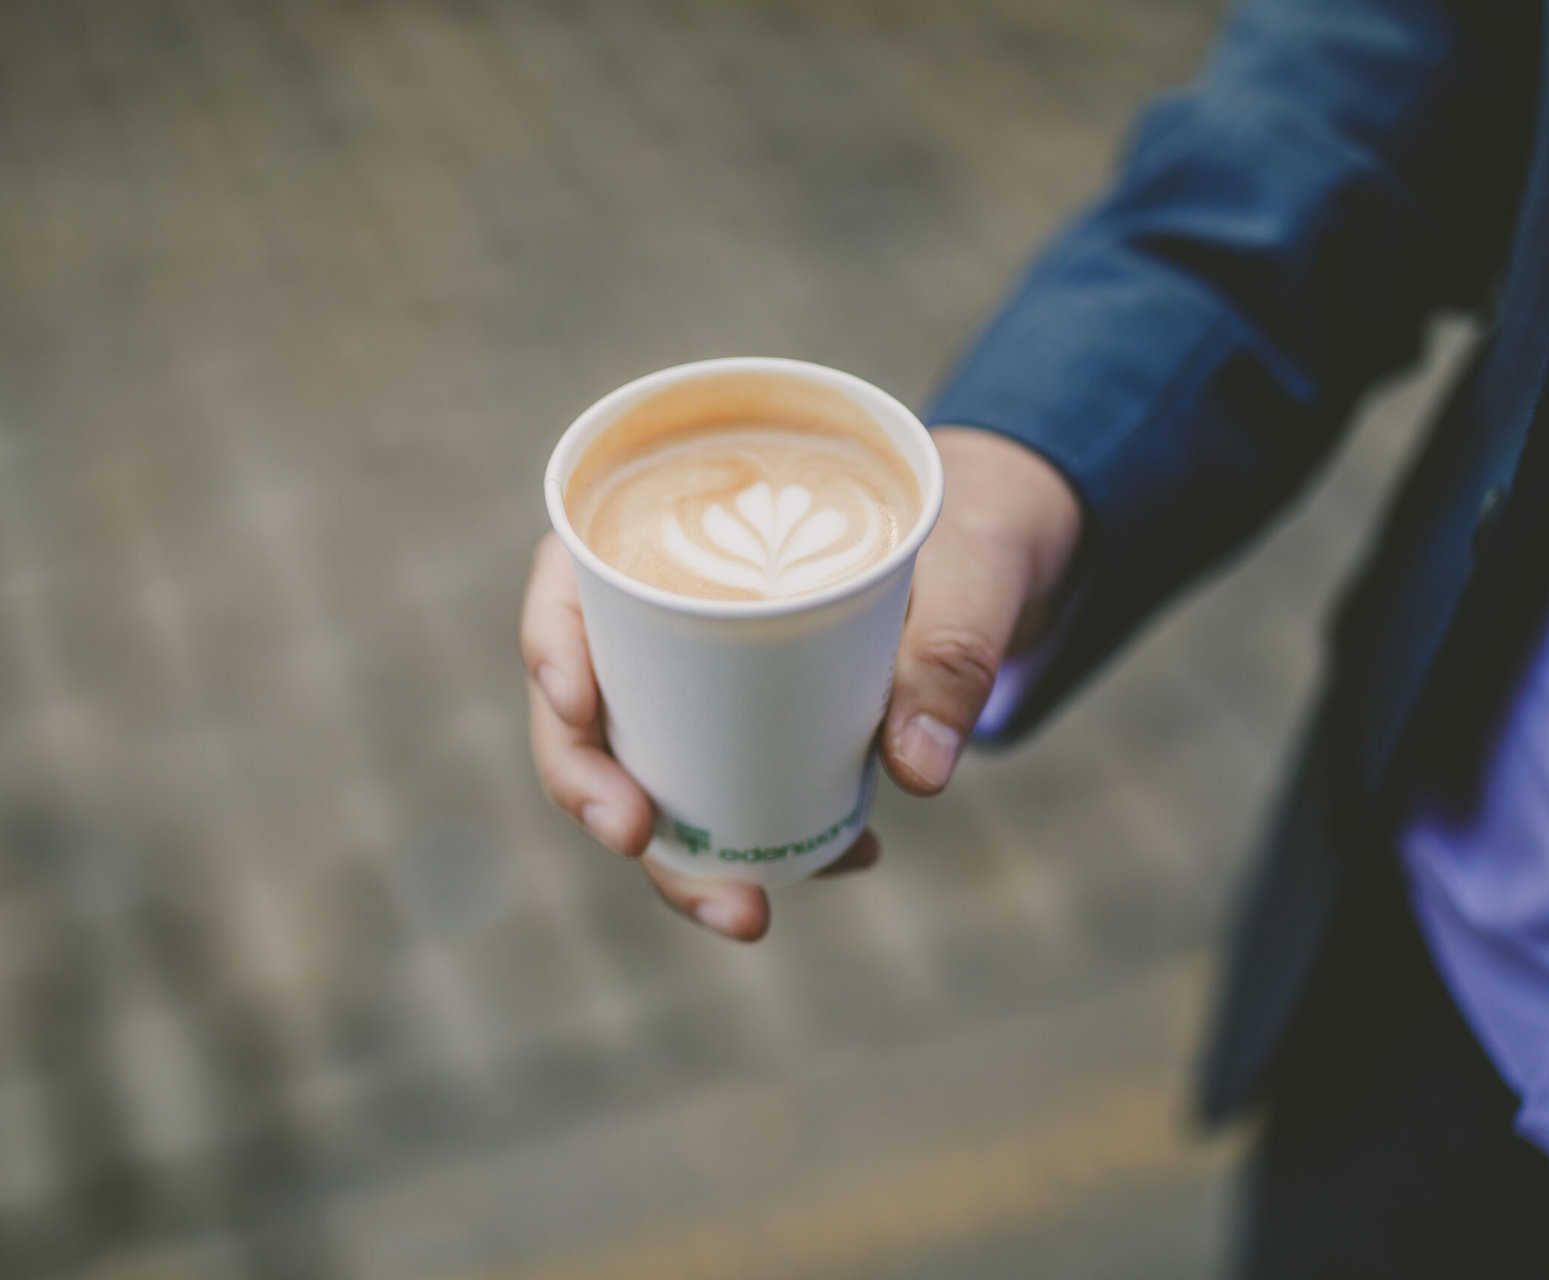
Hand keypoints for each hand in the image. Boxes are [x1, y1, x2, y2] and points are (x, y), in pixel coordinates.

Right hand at [520, 427, 1081, 939]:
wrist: (998, 561)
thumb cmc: (967, 526)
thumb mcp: (973, 569)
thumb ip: (951, 650)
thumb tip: (917, 772)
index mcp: (672, 536)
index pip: (568, 583)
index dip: (549, 644)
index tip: (577, 701)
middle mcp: (664, 623)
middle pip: (582, 709)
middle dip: (593, 788)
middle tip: (635, 835)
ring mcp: (698, 695)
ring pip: (643, 779)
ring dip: (674, 860)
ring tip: (744, 915)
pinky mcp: (746, 748)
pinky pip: (728, 811)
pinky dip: (770, 852)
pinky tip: (846, 859)